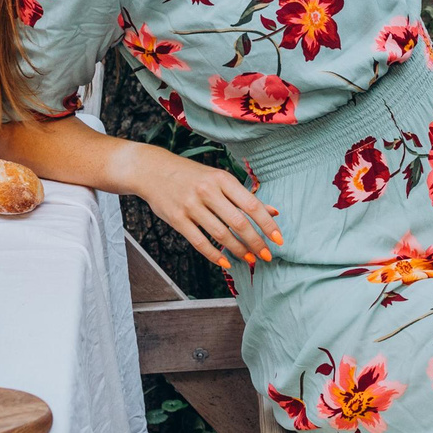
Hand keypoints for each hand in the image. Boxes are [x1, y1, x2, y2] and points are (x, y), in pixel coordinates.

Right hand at [131, 147, 280, 271]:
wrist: (152, 171)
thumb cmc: (191, 176)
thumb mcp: (219, 179)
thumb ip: (244, 196)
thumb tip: (273, 212)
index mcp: (222, 179)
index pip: (251, 205)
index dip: (267, 225)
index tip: (279, 240)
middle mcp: (208, 191)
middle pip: (238, 222)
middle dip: (256, 242)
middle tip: (266, 255)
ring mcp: (191, 205)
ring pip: (221, 234)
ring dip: (238, 250)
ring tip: (249, 259)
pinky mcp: (177, 219)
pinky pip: (200, 242)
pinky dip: (215, 255)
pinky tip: (226, 262)